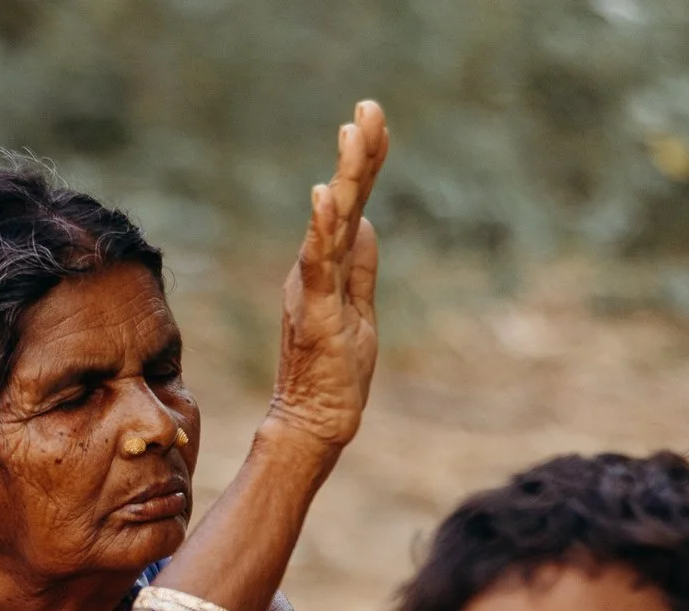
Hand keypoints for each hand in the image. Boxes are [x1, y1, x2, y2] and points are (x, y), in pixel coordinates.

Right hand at [267, 101, 388, 453]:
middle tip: (368, 107)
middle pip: (343, 202)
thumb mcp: (361, 312)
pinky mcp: (317, 313)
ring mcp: (313, 290)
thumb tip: (370, 223)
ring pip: (332, 224)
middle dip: (358, 154)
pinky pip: (319, 265)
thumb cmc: (336, 376)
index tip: (375, 119)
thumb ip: (362, 268)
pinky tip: (325, 196)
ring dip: (344, 177)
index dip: (365, 164)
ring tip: (352, 133)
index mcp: (327, 269)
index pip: (352, 207)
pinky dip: (322, 229)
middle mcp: (314, 271)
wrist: (316, 425)